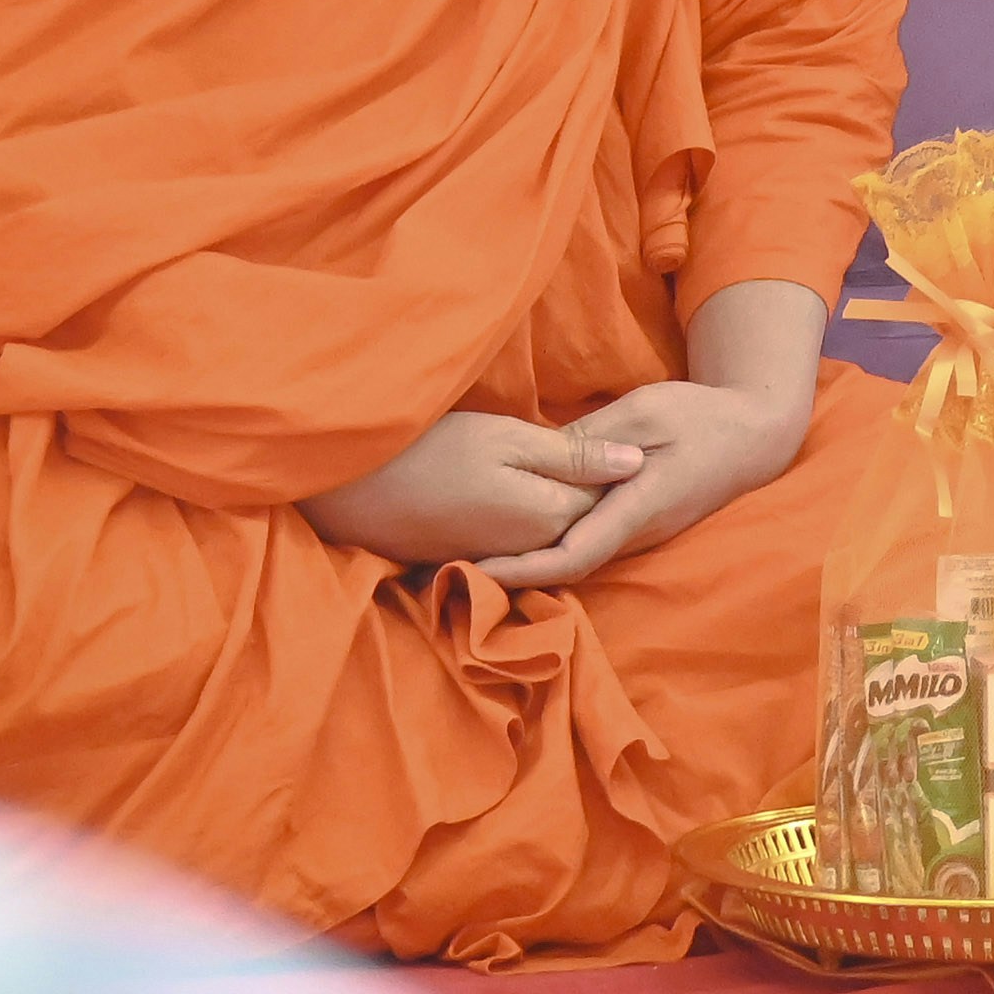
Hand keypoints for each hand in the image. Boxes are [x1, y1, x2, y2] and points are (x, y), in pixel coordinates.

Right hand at [302, 411, 641, 566]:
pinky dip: (526, 517)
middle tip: (585, 444)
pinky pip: (519, 541)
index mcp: (549, 517)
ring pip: (551, 530)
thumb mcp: (509, 438)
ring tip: (548, 464)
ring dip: (559, 501)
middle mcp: (533, 550)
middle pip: (581, 519)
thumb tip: (639, 462)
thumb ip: (576, 455)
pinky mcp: (475, 559)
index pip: (609, 498)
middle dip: (594, 488)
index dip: (617, 466)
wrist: (353, 490)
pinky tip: (511, 488)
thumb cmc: (432, 451)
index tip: (619, 433)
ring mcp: (503, 560)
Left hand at [473, 279, 829, 591]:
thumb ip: (596, 438)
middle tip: (449, 566)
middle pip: (566, 567)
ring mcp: (640, 535)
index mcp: (637, 506)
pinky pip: (588, 547)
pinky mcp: (639, 527)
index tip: (473, 571)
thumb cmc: (701, 415)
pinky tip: (517, 537)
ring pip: (576, 560)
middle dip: (511, 574)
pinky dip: (550, 548)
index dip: (521, 570)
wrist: (754, 436)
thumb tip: (546, 456)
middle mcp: (637, 533)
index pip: (572, 554)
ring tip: (470, 555)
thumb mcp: (646, 411)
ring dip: (527, 563)